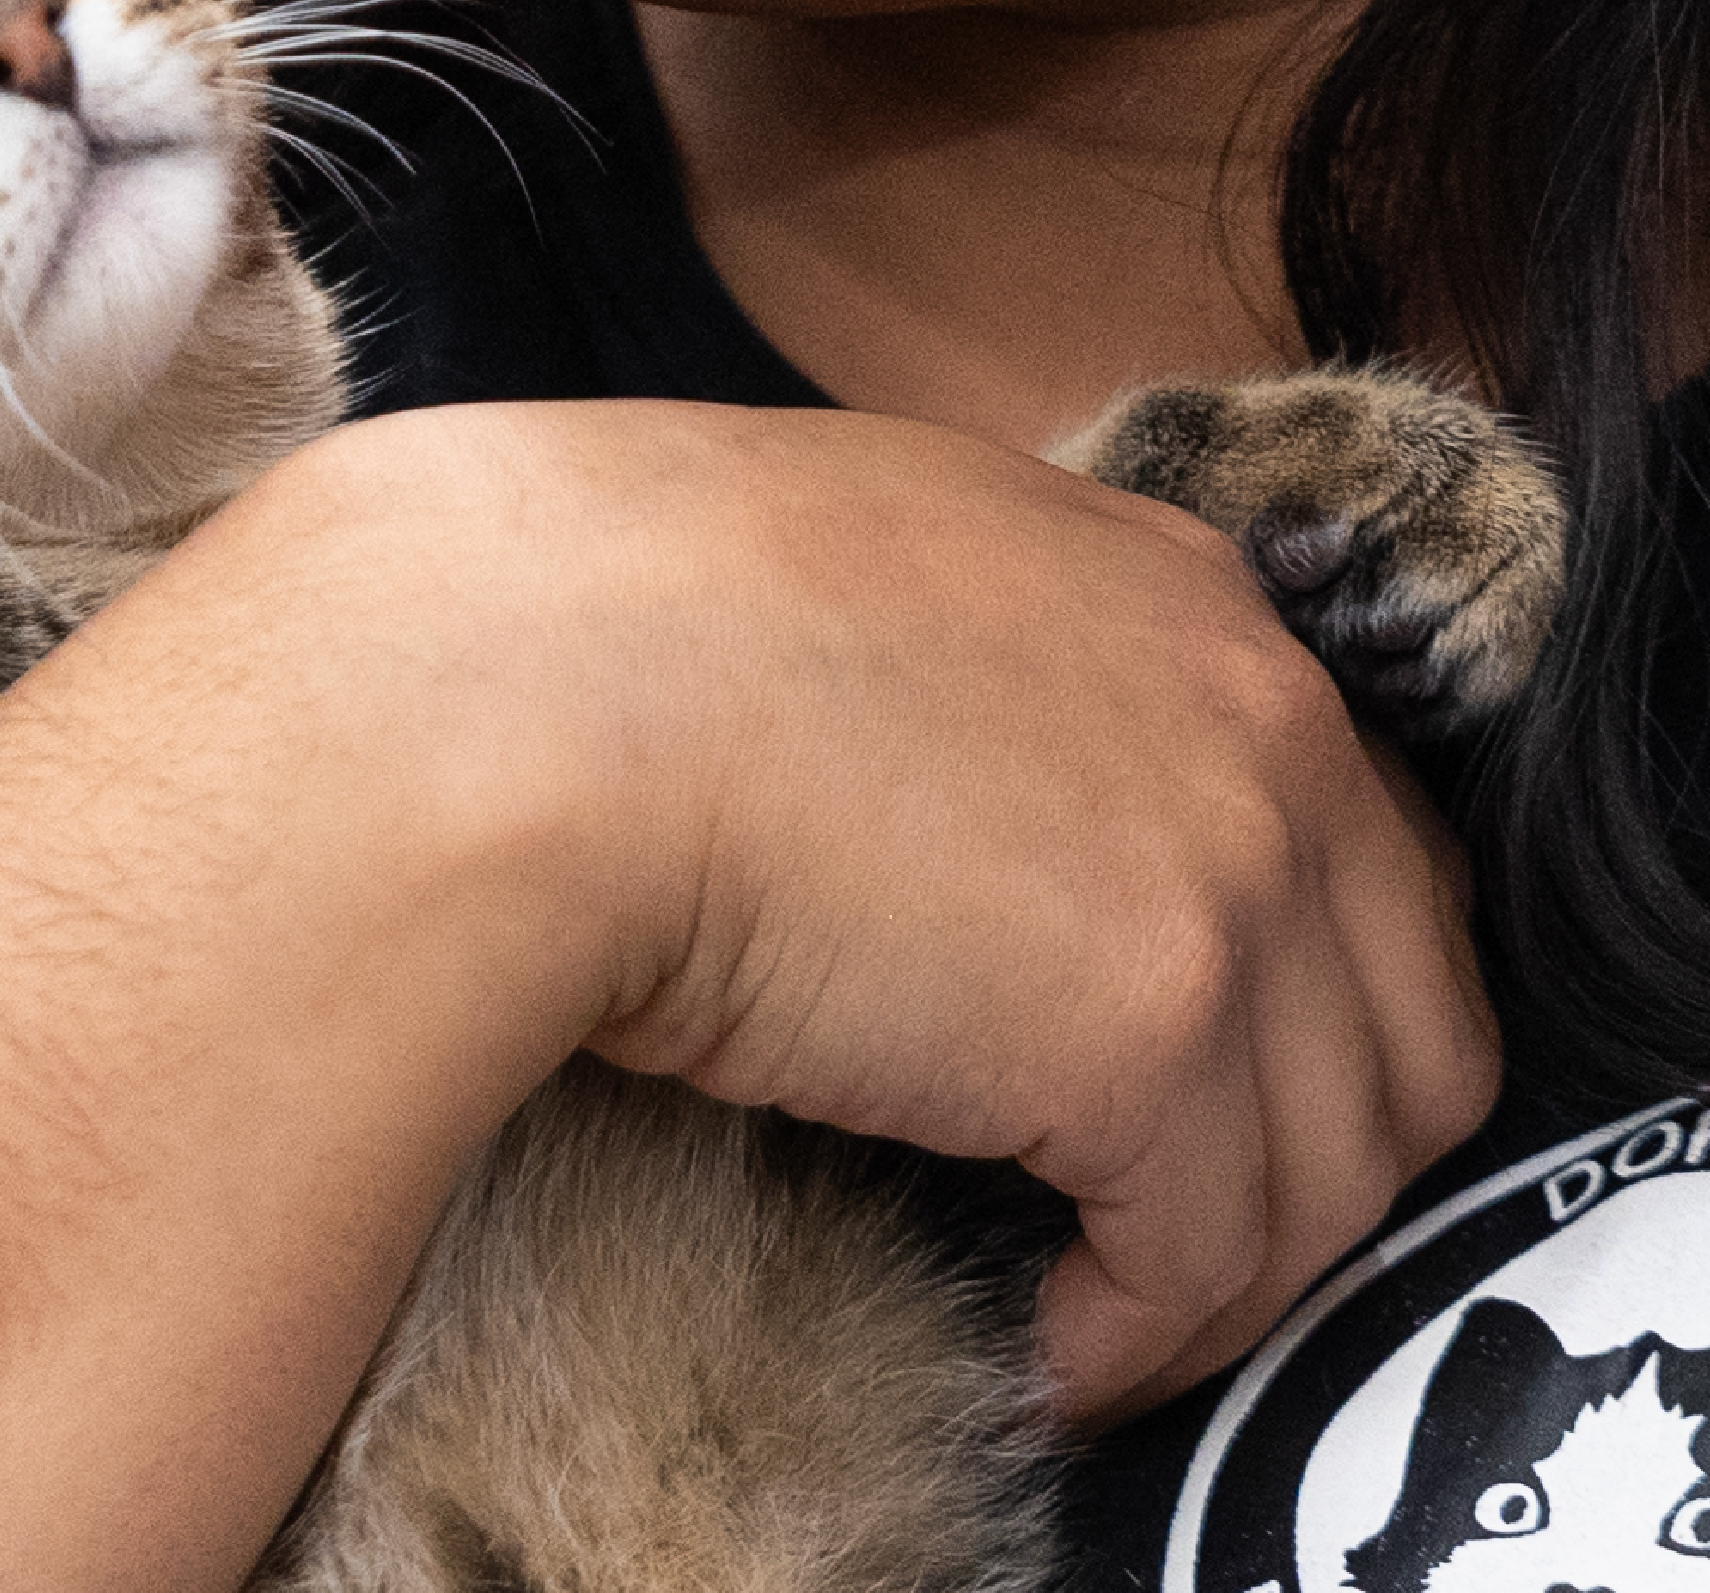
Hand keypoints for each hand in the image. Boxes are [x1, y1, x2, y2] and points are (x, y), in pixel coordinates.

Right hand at [284, 399, 1498, 1420]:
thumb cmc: (605, 622)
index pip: (1345, 836)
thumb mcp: (857, 572)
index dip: (1290, 992)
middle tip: (1178, 1229)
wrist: (513, 690)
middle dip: (1308, 1148)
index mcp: (1168, 587)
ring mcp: (1225, 862)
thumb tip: (966, 807)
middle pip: (1403, 1010)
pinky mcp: (1155, 1026)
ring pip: (1330, 1160)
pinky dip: (1132, 1333)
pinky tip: (1040, 1342)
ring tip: (1095, 1308)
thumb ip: (982, 664)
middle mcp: (1246, 707)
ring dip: (1218, 1264)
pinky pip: (1207, 1255)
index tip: (1197, 1089)